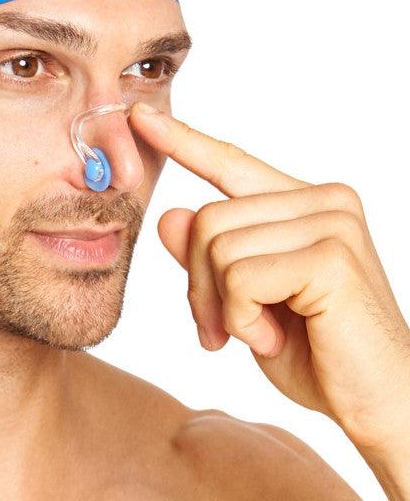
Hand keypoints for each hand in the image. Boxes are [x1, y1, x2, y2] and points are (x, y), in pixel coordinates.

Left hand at [130, 103, 409, 451]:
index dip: (183, 141)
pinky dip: (242, 319)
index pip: (230, 163)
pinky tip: (276, 337)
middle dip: (200, 284)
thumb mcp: (243, 300)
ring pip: (217, 247)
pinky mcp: (332, 256)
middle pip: (207, 218)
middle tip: (223, 329)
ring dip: (223, 306)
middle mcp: (322, 200)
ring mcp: (332, 222)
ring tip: (262, 333)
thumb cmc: (315, 352)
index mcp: (303, 202)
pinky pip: (240, 278)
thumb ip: (209, 256)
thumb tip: (169, 215)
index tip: (140, 116)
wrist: (381, 406)